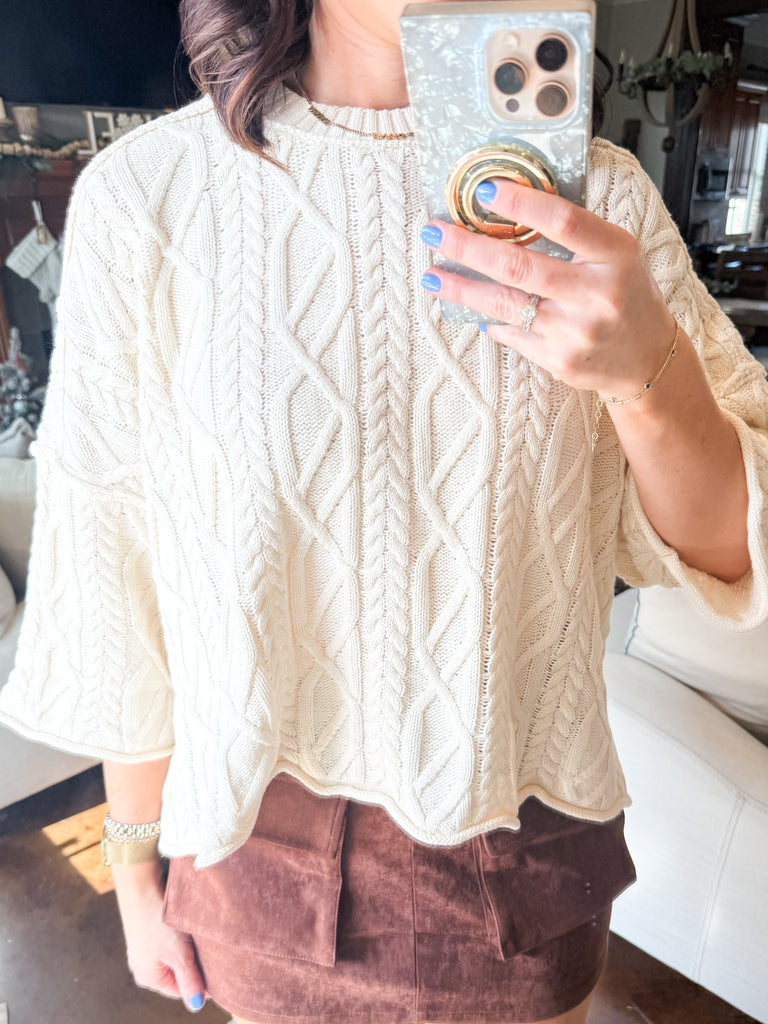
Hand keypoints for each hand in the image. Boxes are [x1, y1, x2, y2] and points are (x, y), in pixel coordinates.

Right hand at [111, 861, 206, 1012]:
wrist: (141, 886)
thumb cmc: (158, 922)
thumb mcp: (179, 954)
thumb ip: (190, 980)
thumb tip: (197, 1005)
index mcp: (147, 977)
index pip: (180, 990)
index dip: (200, 982)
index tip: (217, 970)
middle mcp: (142, 964)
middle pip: (176, 972)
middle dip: (193, 963)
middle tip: (209, 950)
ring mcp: (143, 946)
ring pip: (173, 954)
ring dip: (187, 947)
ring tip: (196, 935)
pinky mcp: (146, 929)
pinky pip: (167, 939)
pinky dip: (179, 934)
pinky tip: (185, 924)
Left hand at [420, 178, 676, 398]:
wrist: (645, 361)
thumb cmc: (626, 296)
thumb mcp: (616, 255)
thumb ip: (573, 233)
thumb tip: (508, 208)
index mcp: (616, 255)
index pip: (563, 221)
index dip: (520, 202)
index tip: (482, 190)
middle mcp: (597, 295)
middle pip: (519, 266)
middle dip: (468, 247)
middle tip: (435, 231)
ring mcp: (576, 332)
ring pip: (505, 305)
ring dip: (461, 288)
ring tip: (432, 275)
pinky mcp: (559, 361)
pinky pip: (511, 334)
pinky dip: (487, 317)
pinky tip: (468, 305)